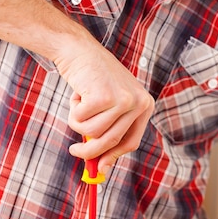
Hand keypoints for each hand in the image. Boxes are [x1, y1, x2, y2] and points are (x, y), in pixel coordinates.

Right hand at [54, 37, 153, 171]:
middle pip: (112, 142)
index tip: (100, 168)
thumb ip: (109, 131)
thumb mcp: (108, 105)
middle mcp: (139, 103)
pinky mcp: (104, 97)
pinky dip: (73, 111)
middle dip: (90, 151)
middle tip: (74, 152)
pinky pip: (80, 121)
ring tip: (79, 103)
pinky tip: (77, 94)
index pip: (131, 141)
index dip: (113, 156)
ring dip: (78, 122)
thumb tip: (101, 168)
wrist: (80, 50)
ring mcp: (123, 100)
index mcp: (145, 105)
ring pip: (93, 132)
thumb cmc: (93, 79)